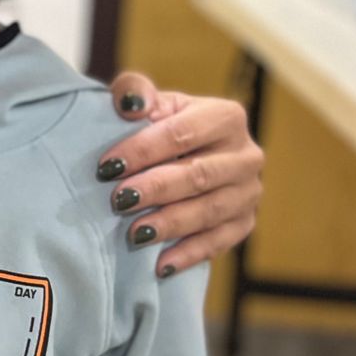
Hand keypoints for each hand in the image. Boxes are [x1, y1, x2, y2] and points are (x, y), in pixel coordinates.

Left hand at [104, 72, 263, 277]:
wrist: (182, 153)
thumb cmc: (157, 124)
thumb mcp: (146, 102)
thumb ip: (134, 92)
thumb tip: (131, 104)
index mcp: (225, 116)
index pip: (182, 133)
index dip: (142, 150)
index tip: (106, 167)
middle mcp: (246, 154)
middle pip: (198, 175)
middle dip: (156, 189)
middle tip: (119, 200)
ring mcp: (249, 191)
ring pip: (210, 211)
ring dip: (171, 223)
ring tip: (134, 233)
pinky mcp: (244, 221)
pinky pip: (220, 241)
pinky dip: (190, 253)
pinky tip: (161, 264)